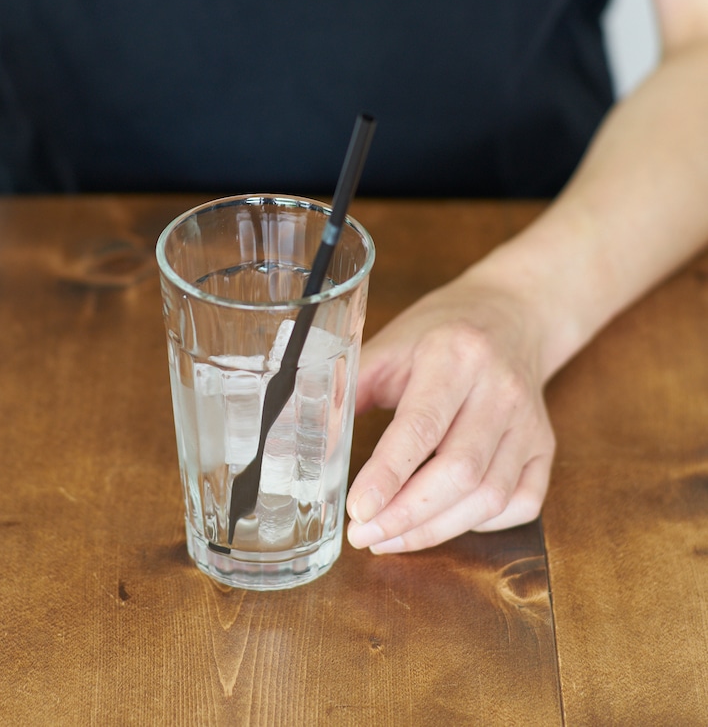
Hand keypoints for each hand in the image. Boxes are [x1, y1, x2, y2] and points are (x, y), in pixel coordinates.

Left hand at [346, 270, 555, 552]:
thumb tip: (305, 438)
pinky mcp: (546, 446)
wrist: (510, 315)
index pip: (421, 426)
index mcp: (454, 356)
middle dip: (407, 515)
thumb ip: (349, 387)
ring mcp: (529, 422)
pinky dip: (480, 524)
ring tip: (389, 537)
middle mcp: (499, 389)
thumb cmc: (439, 333)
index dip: (388, 474)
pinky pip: (520, 503)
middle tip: (364, 535)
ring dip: (435, 529)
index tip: (357, 510)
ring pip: (490, 496)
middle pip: (460, 472)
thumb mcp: (390, 345)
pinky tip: (443, 521)